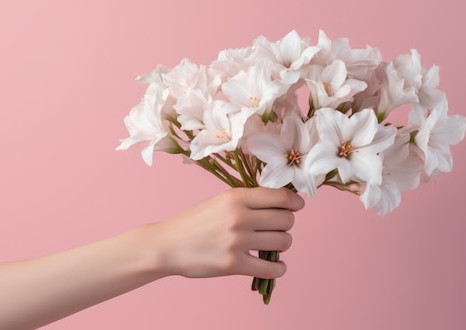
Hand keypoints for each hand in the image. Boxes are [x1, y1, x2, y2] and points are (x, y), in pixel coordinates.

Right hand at [150, 187, 304, 278]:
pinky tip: (275, 266)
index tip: (297, 206)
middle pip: (286, 220)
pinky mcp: (233, 265)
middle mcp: (239, 216)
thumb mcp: (221, 201)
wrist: (168, 245)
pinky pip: (272, 268)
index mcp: (236, 197)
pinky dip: (279, 268)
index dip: (295, 203)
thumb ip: (249, 200)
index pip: (281, 197)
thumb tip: (284, 202)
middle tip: (276, 228)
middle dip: (286, 225)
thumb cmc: (196, 222)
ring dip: (282, 245)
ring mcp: (237, 241)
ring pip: (283, 242)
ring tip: (271, 246)